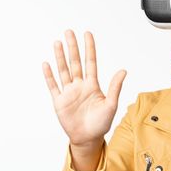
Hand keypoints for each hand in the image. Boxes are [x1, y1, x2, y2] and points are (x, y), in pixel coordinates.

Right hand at [42, 29, 126, 145]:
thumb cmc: (101, 123)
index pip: (90, 62)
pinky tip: (46, 64)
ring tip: (58, 43)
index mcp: (93, 85)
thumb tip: (123, 71)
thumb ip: (114, 87)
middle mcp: (80, 86)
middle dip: (72, 48)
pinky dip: (49, 75)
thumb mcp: (111, 104)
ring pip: (63, 71)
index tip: (87, 34)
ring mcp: (69, 92)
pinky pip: (53, 86)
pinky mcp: (59, 101)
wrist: (88, 138)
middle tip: (69, 32)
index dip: (89, 48)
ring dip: (60, 57)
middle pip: (75, 62)